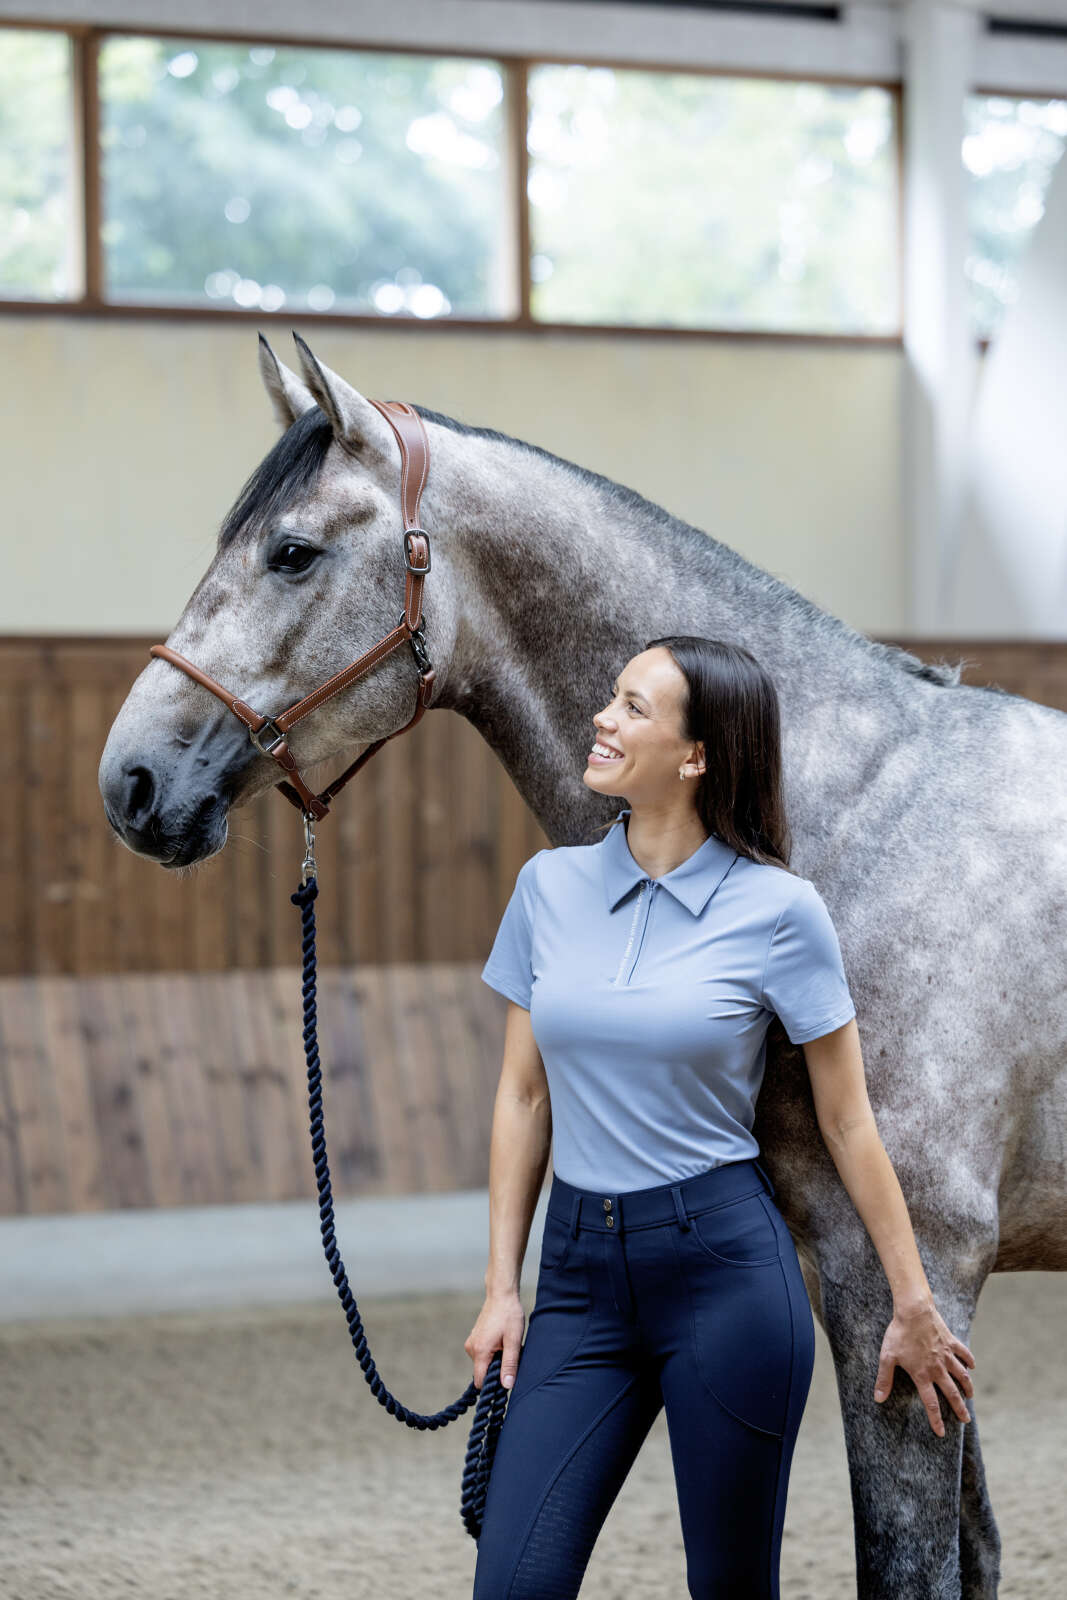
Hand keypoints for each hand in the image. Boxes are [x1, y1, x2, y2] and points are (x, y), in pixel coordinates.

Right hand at [465, 1289, 525, 1391]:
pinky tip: (501, 1341)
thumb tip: (507, 1386)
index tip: (505, 1378)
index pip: (480, 1382)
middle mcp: (471, 1348)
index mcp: (480, 1351)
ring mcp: (471, 1342)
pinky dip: (491, 1353)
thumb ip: (510, 1365)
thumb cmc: (509, 1316)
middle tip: (509, 1356)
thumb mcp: (514, 1341)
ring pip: (482, 1363)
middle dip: (496, 1370)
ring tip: (506, 1346)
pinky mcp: (474, 1338)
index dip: (492, 1385)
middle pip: (482, 1372)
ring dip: (494, 1360)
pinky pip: (481, 1354)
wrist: (502, 1294)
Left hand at [873, 1295, 975, 1435]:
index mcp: (922, 1375)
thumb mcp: (887, 1357)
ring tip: (970, 1396)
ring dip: (967, 1387)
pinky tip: (972, 1366)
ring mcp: (946, 1355)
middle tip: (966, 1420)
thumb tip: (878, 1399)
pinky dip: (969, 1360)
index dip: (936, 1419)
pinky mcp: (951, 1342)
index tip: (942, 1432)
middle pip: (951, 1393)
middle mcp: (938, 1368)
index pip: (930, 1403)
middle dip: (959, 1408)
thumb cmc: (899, 1334)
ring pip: (961, 1375)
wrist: (914, 1311)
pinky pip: (964, 1353)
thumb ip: (884, 1379)